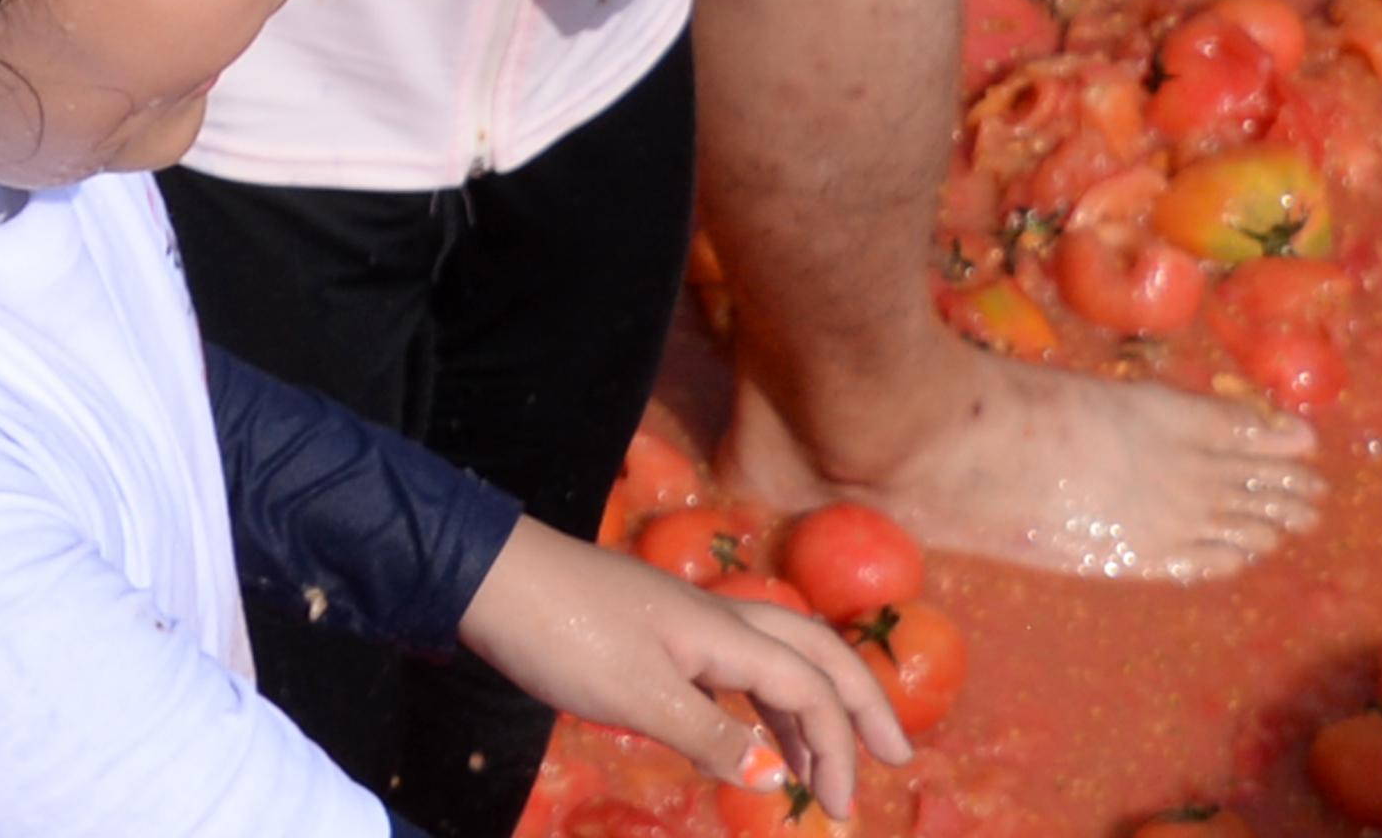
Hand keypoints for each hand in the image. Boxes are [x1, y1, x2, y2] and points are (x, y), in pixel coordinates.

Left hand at [456, 520, 909, 821]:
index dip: (837, 744)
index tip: (839, 806)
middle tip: (894, 758)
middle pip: (814, 651)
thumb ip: (708, 735)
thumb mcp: (636, 695)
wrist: (486, 576)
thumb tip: (771, 773)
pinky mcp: (651, 629)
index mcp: (723, 631)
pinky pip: (729, 664)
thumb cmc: (561, 633)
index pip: (809, 685)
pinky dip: (755, 701)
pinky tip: (746, 734)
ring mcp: (682, 620)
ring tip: (819, 766)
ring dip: (806, 708)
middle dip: (859, 703)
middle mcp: (715, 618)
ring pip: (771, 658)